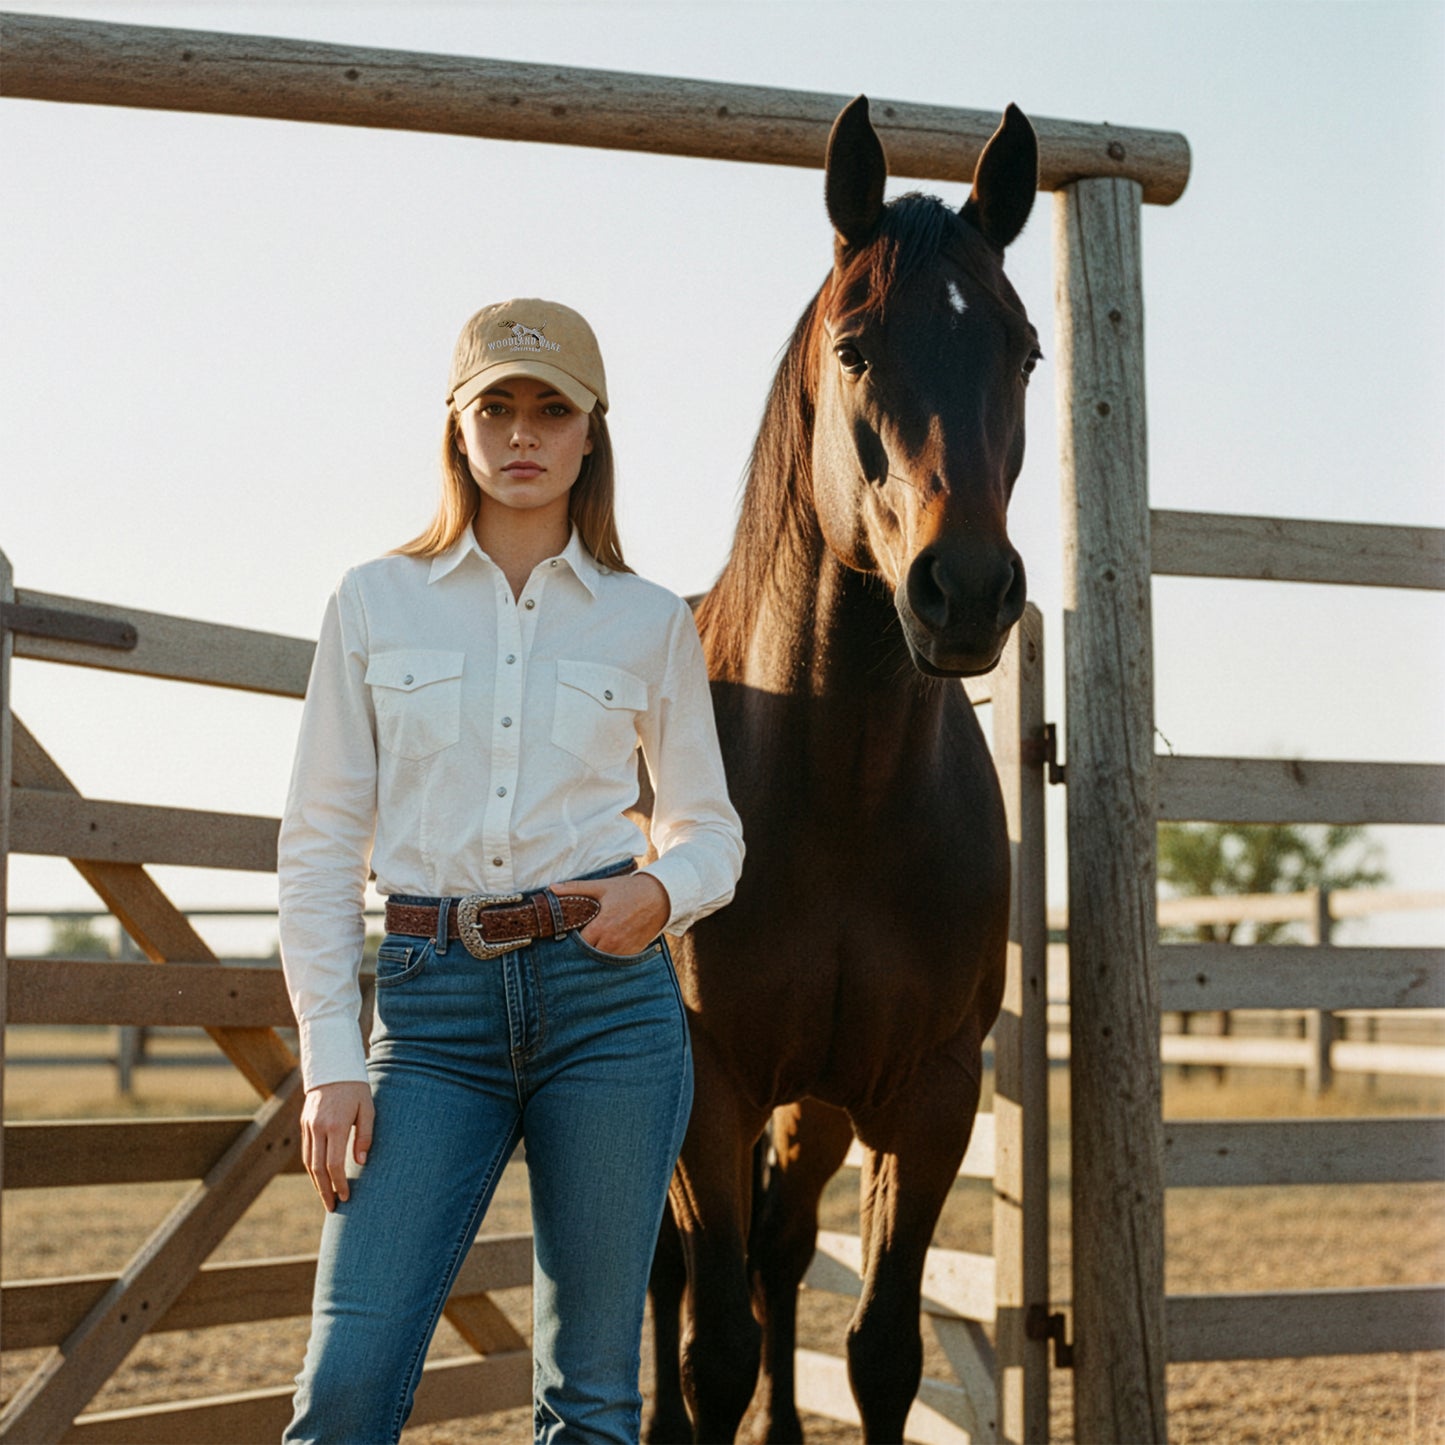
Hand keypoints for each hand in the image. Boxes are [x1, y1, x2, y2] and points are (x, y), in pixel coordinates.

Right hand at [300, 1080, 374, 1211]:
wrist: (333, 1066)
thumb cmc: (356, 1089)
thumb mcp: (367, 1109)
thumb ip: (365, 1136)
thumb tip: (361, 1162)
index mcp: (336, 1125)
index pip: (334, 1164)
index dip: (339, 1184)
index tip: (346, 1197)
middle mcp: (318, 1127)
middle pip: (317, 1168)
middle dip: (325, 1191)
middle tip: (333, 1208)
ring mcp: (308, 1125)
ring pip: (308, 1162)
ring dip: (316, 1183)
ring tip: (326, 1198)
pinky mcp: (304, 1123)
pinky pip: (305, 1151)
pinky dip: (311, 1168)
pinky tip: (319, 1178)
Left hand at [552, 871, 669, 954]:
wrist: (660, 896)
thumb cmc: (629, 890)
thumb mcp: (602, 886)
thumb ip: (575, 888)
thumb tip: (551, 888)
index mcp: (601, 926)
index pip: (578, 943)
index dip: (571, 940)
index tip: (569, 934)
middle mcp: (612, 942)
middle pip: (588, 954)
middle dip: (583, 948)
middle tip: (580, 940)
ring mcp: (624, 950)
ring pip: (602, 960)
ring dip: (596, 953)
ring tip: (594, 943)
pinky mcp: (633, 953)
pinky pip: (616, 961)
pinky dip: (610, 956)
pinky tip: (607, 946)